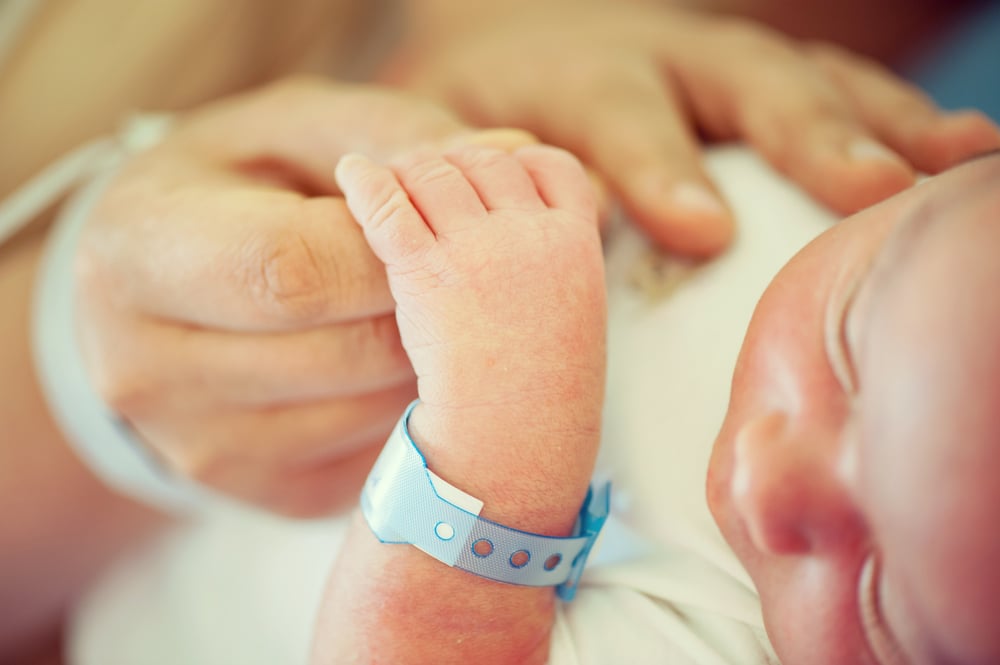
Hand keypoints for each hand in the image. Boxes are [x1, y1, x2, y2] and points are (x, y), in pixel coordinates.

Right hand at [74, 77, 533, 516]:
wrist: (165, 292)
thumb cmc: (240, 190)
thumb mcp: (295, 132)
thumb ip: (393, 136)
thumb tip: (510, 151)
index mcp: (138, 251)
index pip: (295, 271)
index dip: (392, 249)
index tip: (436, 225)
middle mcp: (147, 368)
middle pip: (346, 353)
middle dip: (427, 308)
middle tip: (456, 273)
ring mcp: (203, 447)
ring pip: (372, 414)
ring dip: (430, 362)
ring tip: (429, 314)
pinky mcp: (260, 492)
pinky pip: (376, 459)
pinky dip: (411, 410)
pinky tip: (402, 364)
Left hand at [335, 145, 605, 520]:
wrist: (515, 446)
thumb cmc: (541, 397)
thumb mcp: (571, 322)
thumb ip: (554, 267)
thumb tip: (525, 232)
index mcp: (578, 243)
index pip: (549, 166)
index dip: (512, 162)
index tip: (485, 176)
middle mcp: (533, 234)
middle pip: (485, 161)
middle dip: (452, 164)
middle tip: (423, 176)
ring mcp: (481, 250)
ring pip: (436, 173)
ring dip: (408, 172)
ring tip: (384, 180)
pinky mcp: (427, 272)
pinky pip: (390, 206)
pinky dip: (366, 182)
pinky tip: (351, 175)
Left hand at [389, 2, 999, 256]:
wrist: (504, 47)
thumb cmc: (472, 114)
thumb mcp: (434, 135)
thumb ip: (448, 174)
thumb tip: (475, 228)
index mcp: (569, 77)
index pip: (616, 116)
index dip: (657, 167)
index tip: (702, 228)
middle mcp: (656, 58)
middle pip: (738, 81)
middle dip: (804, 134)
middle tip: (869, 189)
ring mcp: (713, 66)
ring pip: (803, 78)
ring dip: (878, 121)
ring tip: (955, 162)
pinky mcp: (750, 83)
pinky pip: (828, 89)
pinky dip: (888, 121)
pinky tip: (950, 153)